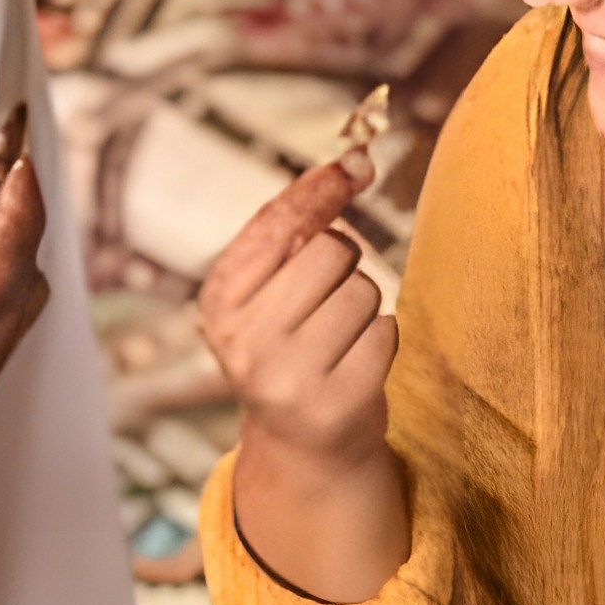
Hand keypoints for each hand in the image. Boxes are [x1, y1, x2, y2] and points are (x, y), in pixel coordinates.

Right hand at [202, 147, 406, 602]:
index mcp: (218, 302)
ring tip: (338, 340)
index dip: (320, 189)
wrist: (304, 445)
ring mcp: (289, 378)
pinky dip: (382, 340)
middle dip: (344, 264)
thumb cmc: (292, 346)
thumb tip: (353, 159)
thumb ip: (296, 225)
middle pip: (330, 250)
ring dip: (364, 306)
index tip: (355, 162)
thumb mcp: (270, 289)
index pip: (276, 223)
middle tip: (327, 301)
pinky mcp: (339, 403)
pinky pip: (387, 331)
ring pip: (364, 289)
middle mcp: (243, 342)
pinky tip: (356, 364)